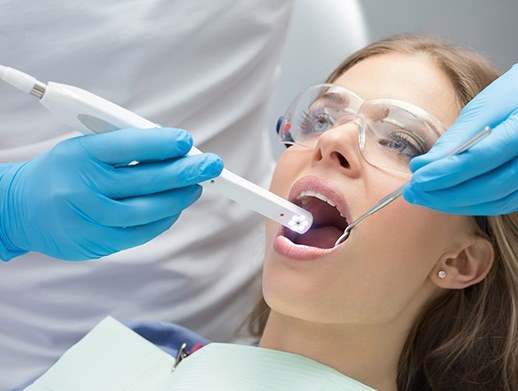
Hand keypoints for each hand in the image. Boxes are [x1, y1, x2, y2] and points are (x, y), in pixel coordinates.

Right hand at [0, 128, 222, 260]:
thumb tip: (172, 149)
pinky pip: (139, 233)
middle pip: (144, 179)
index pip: (126, 145)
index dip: (160, 143)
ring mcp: (89, 218)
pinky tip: (175, 208)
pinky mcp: (96, 242)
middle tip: (211, 165)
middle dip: (185, 171)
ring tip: (197, 187)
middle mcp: (83, 186)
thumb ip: (123, 147)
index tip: (186, 141)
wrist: (21, 209)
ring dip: (179, 198)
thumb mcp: (83, 148)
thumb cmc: (62, 172)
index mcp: (79, 154)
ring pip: (147, 210)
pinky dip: (163, 220)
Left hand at [404, 64, 517, 214]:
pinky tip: (445, 198)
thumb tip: (421, 166)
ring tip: (423, 196)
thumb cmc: (512, 96)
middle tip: (412, 192)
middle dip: (444, 195)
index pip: (481, 158)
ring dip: (454, 204)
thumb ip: (456, 139)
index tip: (416, 179)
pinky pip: (501, 203)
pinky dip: (470, 204)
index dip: (445, 173)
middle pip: (489, 188)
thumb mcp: (485, 108)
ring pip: (494, 202)